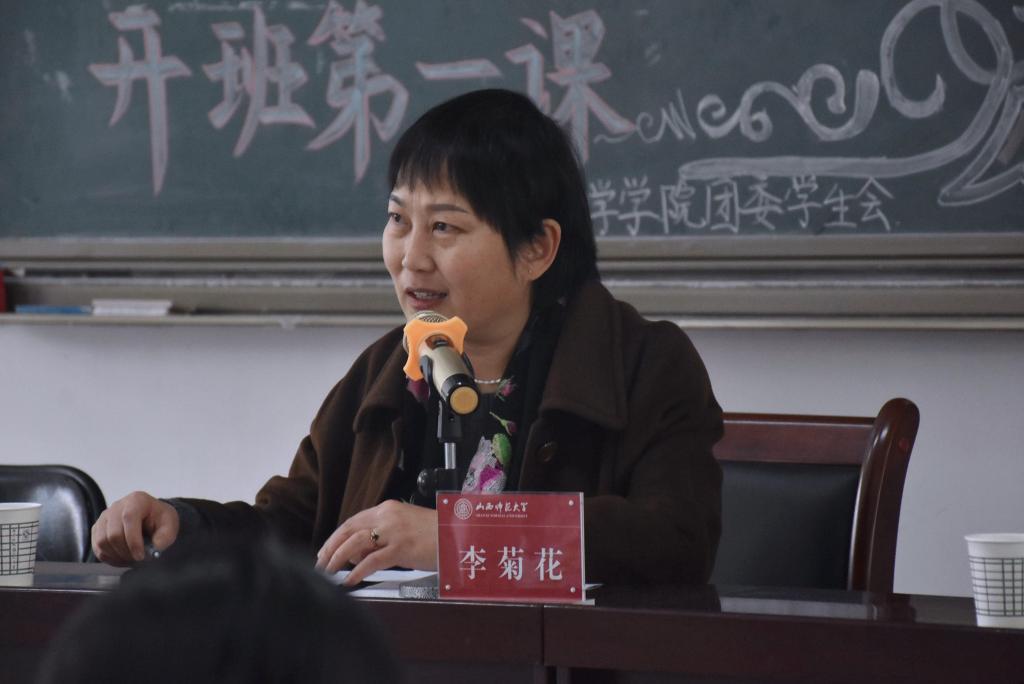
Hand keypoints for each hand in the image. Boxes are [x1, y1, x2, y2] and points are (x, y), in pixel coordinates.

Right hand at [91, 491, 179, 565]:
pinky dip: (109, 557)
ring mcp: (104, 517)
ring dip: (117, 556)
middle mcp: (117, 506)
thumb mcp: (170, 525)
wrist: (151, 518)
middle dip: (126, 551)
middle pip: (113, 534)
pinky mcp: (97, 528)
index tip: (140, 556)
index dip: (133, 541)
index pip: (129, 519)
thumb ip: (165, 536)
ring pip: (102, 542)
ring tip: (131, 559)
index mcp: (137, 500)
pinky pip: (97, 547)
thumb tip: (155, 547)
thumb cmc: (160, 520)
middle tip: (138, 559)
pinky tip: (122, 558)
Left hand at [315, 500, 436, 584]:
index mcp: (388, 509)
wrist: (459, 534)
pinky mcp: (402, 548)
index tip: (325, 550)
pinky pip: (372, 561)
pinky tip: (349, 580)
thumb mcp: (405, 528)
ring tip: (328, 572)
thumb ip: (381, 536)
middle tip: (320, 563)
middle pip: (349, 530)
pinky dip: (357, 571)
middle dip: (330, 548)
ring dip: (337, 559)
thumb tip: (358, 552)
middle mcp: (388, 516)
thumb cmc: (436, 533)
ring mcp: (394, 531)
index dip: (336, 537)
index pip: (353, 521)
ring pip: (355, 543)